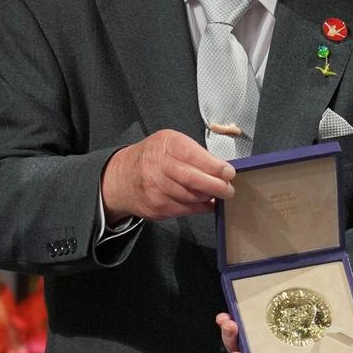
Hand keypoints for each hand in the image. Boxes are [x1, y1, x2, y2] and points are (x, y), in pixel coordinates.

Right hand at [102, 130, 234, 222]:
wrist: (123, 177)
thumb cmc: (154, 157)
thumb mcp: (171, 143)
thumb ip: (195, 154)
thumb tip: (222, 169)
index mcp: (166, 144)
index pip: (193, 155)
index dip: (215, 166)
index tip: (229, 173)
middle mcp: (158, 165)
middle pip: (192, 179)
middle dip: (216, 186)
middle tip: (229, 190)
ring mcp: (155, 188)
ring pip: (191, 197)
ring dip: (208, 197)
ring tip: (216, 194)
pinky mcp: (156, 207)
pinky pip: (185, 210)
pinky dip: (199, 207)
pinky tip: (205, 202)